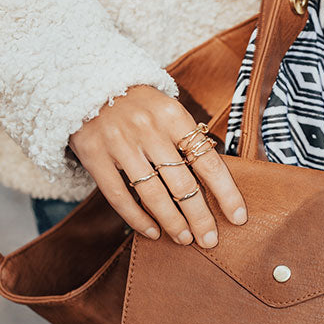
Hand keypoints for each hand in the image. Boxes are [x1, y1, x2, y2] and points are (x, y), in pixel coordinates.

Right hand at [68, 85, 246, 246]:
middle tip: (210, 240)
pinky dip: (138, 218)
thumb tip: (215, 180)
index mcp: (173, 116)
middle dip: (200, 217)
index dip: (226, 193)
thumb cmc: (137, 103)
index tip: (238, 218)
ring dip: (173, 222)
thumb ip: (186, 138)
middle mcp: (148, 129)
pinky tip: (152, 232)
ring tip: (184, 239)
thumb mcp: (167, 109)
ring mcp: (119, 143)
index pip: (208, 162)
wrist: (86, 83)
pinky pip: (119, 196)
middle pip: (182, 184)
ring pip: (153, 194)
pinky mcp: (94, 155)